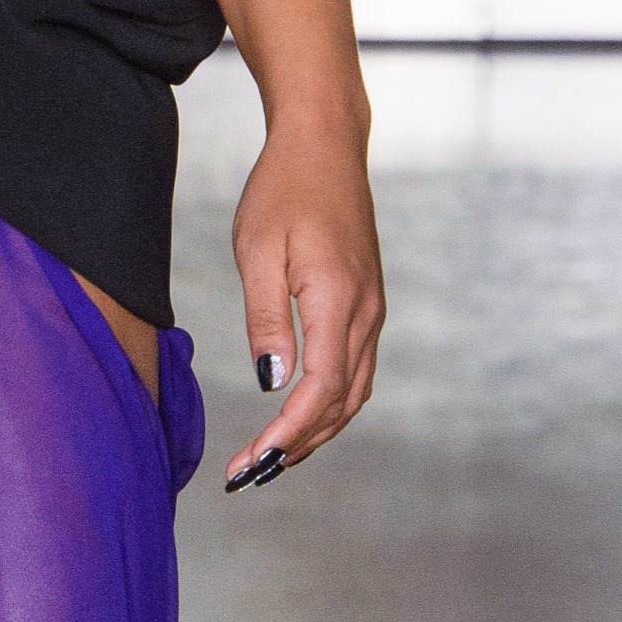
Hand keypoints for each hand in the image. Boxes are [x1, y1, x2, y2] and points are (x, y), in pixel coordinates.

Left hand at [222, 118, 382, 490]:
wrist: (325, 147)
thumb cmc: (283, 191)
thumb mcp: (259, 251)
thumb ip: (267, 320)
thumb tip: (272, 382)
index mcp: (338, 301)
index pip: (319, 390)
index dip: (287, 434)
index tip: (252, 462)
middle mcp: (365, 313)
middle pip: (340, 404)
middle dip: (297, 446)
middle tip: (250, 475)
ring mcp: (371, 310)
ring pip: (353, 393)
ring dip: (315, 431)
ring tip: (271, 458)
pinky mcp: (367, 305)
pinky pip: (355, 370)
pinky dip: (329, 405)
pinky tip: (298, 415)